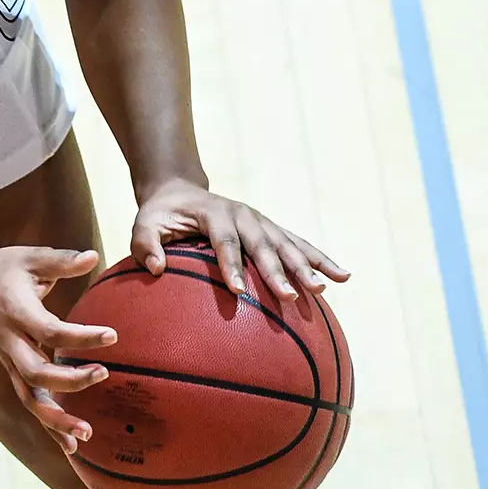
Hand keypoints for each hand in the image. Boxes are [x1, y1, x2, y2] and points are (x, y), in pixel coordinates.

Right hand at [0, 246, 116, 453]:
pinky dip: (49, 427)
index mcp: (17, 313)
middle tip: (104, 374)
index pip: (50, 331)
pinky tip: (72, 447)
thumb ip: (62, 261)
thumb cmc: (4, 268)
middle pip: (36, 373)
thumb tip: (93, 256)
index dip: (81, 337)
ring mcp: (9, 361)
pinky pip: (30, 403)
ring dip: (57, 419)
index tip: (113, 335)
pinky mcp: (13, 371)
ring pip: (29, 399)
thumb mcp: (30, 258)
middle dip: (69, 381)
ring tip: (88, 433)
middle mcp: (10, 342)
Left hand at [131, 179, 350, 301]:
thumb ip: (145, 244)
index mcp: (214, 213)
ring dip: (307, 266)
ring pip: (287, 244)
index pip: (224, 241)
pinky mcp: (271, 230)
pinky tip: (343, 277)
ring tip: (325, 288)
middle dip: (278, 271)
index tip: (238, 291)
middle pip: (263, 245)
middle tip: (291, 297)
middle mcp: (243, 215)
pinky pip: (299, 245)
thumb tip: (157, 269)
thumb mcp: (143, 224)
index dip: (232, 265)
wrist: (179, 191)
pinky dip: (321, 260)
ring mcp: (261, 221)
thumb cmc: (160, 215)